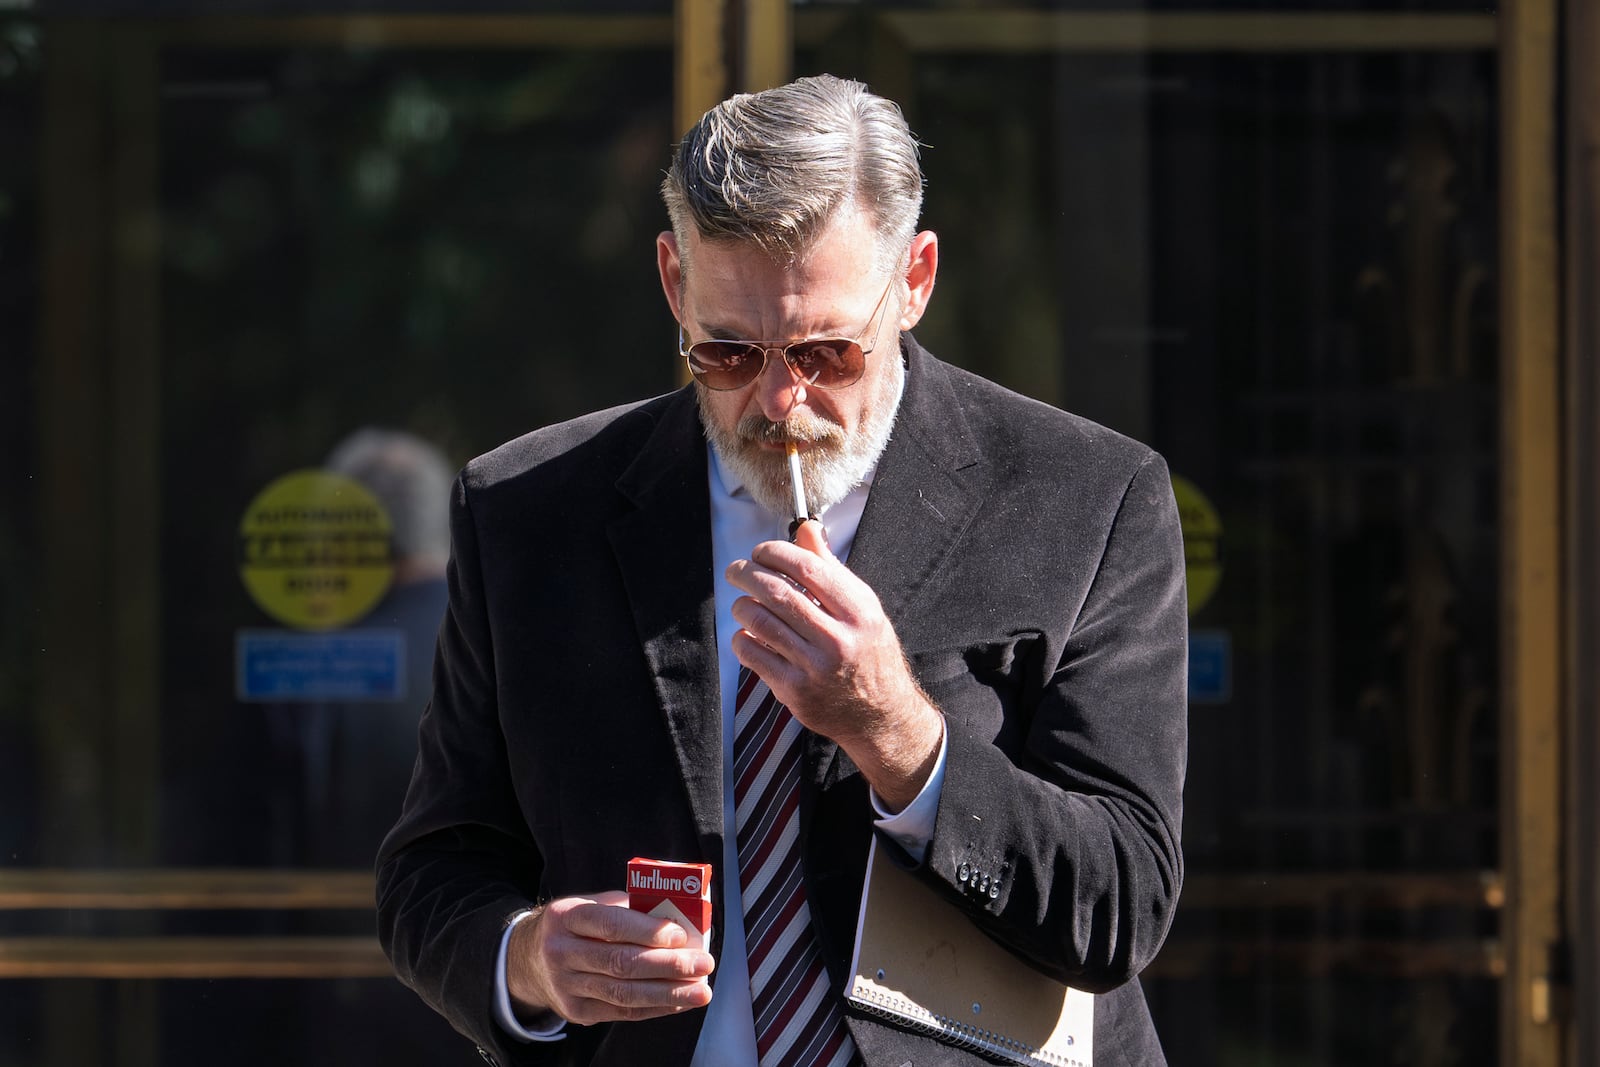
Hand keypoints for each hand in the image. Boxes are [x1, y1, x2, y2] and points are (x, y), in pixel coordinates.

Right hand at [505, 891, 713, 1026]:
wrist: (531, 959)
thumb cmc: (577, 925)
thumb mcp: (592, 904)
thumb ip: (629, 908)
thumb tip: (679, 919)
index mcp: (566, 917)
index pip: (609, 924)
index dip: (646, 931)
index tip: (679, 935)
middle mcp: (561, 952)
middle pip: (620, 963)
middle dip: (667, 966)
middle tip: (702, 964)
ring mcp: (566, 987)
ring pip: (623, 994)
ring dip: (668, 993)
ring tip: (700, 990)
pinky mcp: (577, 1012)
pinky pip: (622, 1012)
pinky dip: (656, 1008)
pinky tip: (680, 1002)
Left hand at [725, 521, 942, 809]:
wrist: (882, 715)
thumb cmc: (870, 654)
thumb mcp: (864, 608)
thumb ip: (832, 569)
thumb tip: (807, 529)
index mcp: (859, 612)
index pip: (807, 567)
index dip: (775, 552)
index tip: (760, 551)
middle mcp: (839, 639)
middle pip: (778, 593)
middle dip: (747, 574)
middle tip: (736, 570)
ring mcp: (815, 668)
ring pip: (760, 623)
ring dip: (741, 606)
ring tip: (741, 603)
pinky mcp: (796, 692)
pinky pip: (754, 655)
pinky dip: (742, 639)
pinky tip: (748, 634)